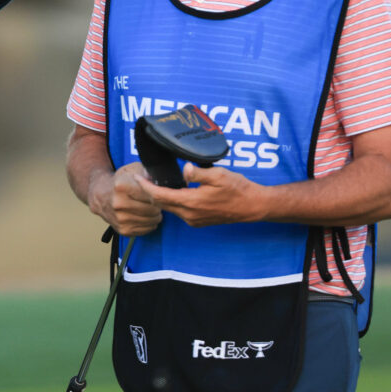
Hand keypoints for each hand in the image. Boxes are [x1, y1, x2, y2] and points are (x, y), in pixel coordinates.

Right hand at [89, 162, 161, 235]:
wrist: (101, 196)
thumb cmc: (120, 182)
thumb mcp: (131, 170)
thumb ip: (146, 172)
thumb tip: (158, 181)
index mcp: (121, 187)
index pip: (151, 194)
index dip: (157, 193)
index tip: (155, 192)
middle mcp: (119, 204)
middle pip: (153, 209)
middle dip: (158, 205)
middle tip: (153, 201)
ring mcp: (120, 219)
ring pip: (152, 221)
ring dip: (155, 215)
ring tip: (149, 208)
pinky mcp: (123, 230)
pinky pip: (147, 229)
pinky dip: (149, 223)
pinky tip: (144, 216)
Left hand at [141, 163, 264, 226]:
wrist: (253, 206)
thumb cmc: (238, 189)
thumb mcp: (219, 175)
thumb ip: (198, 172)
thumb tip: (184, 170)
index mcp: (191, 202)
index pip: (160, 196)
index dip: (146, 186)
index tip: (137, 176)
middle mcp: (189, 215)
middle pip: (161, 204)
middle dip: (149, 191)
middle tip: (143, 177)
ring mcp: (194, 220)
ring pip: (169, 208)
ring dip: (160, 197)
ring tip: (154, 182)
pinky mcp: (199, 221)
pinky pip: (179, 211)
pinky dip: (171, 201)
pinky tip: (171, 191)